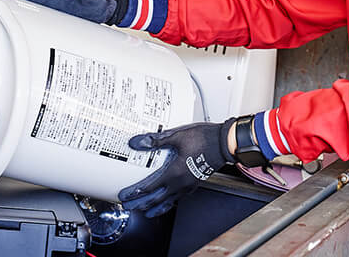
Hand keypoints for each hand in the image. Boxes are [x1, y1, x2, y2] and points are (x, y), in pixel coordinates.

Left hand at [118, 119, 235, 217]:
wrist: (223, 143)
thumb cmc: (204, 139)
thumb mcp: (176, 136)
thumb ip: (155, 140)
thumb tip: (137, 142)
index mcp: (174, 173)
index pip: (149, 187)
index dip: (135, 193)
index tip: (124, 195)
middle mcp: (180, 183)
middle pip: (156, 199)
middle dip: (140, 204)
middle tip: (128, 206)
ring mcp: (188, 185)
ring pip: (168, 202)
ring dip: (154, 208)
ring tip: (145, 212)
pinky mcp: (194, 183)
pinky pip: (178, 198)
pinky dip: (168, 203)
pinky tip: (167, 202)